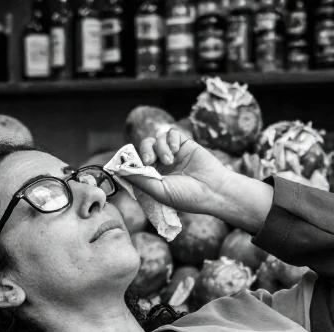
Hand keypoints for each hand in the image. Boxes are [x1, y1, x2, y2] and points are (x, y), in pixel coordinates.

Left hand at [124, 129, 273, 231]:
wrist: (214, 190)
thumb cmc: (188, 196)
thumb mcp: (160, 191)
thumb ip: (140, 179)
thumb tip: (119, 170)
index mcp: (154, 177)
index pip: (137, 163)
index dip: (132, 161)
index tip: (131, 163)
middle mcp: (162, 165)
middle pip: (144, 148)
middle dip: (144, 151)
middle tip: (150, 160)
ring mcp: (173, 154)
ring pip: (156, 140)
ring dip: (160, 147)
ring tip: (170, 159)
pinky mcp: (185, 144)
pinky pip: (171, 133)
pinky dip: (171, 139)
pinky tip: (178, 150)